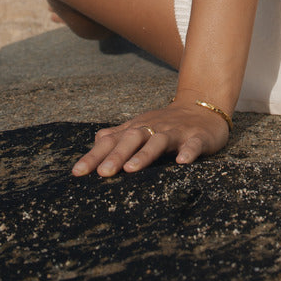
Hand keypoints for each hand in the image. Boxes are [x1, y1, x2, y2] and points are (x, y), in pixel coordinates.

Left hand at [71, 101, 229, 176]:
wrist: (203, 107)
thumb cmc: (166, 123)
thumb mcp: (140, 127)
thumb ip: (118, 136)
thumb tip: (95, 141)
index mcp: (137, 129)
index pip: (112, 142)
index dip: (95, 156)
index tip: (77, 173)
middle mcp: (153, 128)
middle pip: (132, 139)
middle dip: (117, 155)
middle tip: (103, 173)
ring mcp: (176, 132)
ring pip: (158, 141)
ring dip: (145, 154)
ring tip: (132, 169)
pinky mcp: (197, 137)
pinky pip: (193, 144)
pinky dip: (188, 152)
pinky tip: (182, 162)